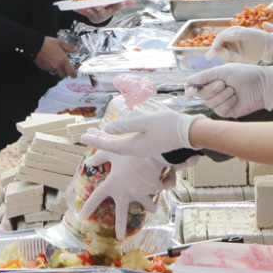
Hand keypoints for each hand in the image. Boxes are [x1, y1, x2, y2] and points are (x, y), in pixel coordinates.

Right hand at [34, 37, 76, 77]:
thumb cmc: (47, 43)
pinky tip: (49, 61)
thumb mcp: (60, 43)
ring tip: (56, 63)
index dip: (73, 75)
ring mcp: (50, 68)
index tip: (74, 74)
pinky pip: (50, 70)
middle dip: (65, 73)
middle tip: (65, 68)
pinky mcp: (44, 68)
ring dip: (58, 70)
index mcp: (63, 60)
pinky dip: (51, 68)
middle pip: (64, 75)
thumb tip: (76, 49)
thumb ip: (69, 47)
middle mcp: (57, 66)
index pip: (71, 72)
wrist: (35, 45)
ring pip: (56, 73)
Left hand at [74, 0, 132, 23]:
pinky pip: (83, 13)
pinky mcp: (87, 15)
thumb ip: (124, 3)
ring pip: (91, 12)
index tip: (121, 3)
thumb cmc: (109, 8)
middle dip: (99, 8)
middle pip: (102, 11)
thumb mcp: (116, 5)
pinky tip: (75, 8)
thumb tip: (133, 2)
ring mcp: (95, 15)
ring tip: (85, 7)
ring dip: (88, 10)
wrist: (99, 16)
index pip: (116, 8)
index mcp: (111, 11)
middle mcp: (103, 14)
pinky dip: (79, 11)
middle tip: (98, 5)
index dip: (118, 6)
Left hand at [78, 149, 168, 238]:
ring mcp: (139, 194)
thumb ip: (98, 157)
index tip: (82, 216)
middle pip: (121, 215)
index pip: (96, 199)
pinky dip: (158, 190)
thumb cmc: (128, 151)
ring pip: (146, 206)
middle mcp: (124, 193)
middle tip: (120, 237)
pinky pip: (156, 193)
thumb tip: (88, 161)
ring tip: (151, 208)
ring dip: (149, 207)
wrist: (151, 152)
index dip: (88, 208)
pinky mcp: (152, 191)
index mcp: (111, 185)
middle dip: (121, 227)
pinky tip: (161, 186)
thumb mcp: (111, 152)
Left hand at [79, 109, 200, 156]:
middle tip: (84, 136)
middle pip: (112, 146)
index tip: (82, 136)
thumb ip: (125, 125)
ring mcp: (143, 149)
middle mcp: (136, 150)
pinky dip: (118, 139)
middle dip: (98, 140)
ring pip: (119, 145)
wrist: (189, 133)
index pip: (109, 144)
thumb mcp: (145, 122)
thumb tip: (107, 129)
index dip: (95, 140)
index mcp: (133, 146)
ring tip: (96, 134)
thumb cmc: (168, 125)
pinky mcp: (149, 146)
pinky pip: (127, 144)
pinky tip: (116, 135)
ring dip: (107, 139)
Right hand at [187, 64, 272, 117]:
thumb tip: (187, 83)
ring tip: (234, 90)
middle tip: (224, 83)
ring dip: (223, 95)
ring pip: (210, 103)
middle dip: (213, 88)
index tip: (190, 90)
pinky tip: (236, 98)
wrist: (261, 85)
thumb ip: (204, 76)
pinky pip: (219, 110)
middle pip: (202, 95)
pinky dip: (228, 103)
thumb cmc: (244, 74)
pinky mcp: (227, 111)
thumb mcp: (222, 71)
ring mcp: (220, 102)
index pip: (195, 86)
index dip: (191, 88)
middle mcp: (214, 92)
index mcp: (212, 80)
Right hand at [209, 25, 272, 61]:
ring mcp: (232, 47)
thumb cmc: (260, 38)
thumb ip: (236, 34)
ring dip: (226, 57)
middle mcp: (230, 39)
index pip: (220, 38)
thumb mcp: (248, 35)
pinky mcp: (236, 55)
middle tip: (227, 57)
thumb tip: (223, 35)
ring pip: (223, 53)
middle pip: (219, 46)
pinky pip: (228, 59)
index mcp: (232, 31)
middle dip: (220, 52)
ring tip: (237, 58)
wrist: (270, 47)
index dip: (215, 45)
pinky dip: (230, 60)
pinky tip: (238, 60)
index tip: (213, 52)